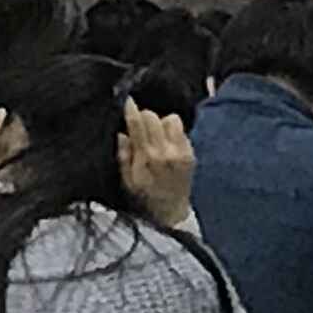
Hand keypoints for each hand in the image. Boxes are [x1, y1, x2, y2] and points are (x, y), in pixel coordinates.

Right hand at [119, 100, 197, 228]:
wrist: (171, 212)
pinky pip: (181, 129)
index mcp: (145, 158)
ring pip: (170, 118)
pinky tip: (167, 142)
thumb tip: (122, 133)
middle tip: (140, 128)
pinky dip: (172, 130)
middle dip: (144, 117)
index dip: (131, 109)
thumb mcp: (126, 181)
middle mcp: (164, 152)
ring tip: (156, 136)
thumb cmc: (144, 197)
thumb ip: (123, 156)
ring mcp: (180, 152)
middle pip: (153, 116)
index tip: (127, 100)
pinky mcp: (190, 153)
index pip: (138, 124)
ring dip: (161, 123)